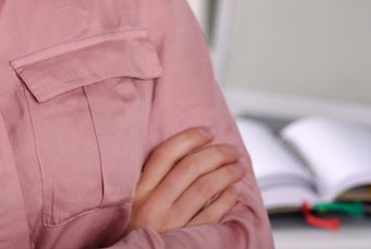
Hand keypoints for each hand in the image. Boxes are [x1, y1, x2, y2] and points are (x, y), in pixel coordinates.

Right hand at [123, 126, 245, 234]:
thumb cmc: (134, 231)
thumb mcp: (132, 203)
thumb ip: (151, 181)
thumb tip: (187, 154)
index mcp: (138, 191)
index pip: (165, 154)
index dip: (189, 138)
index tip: (208, 131)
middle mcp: (152, 205)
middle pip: (190, 168)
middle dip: (216, 154)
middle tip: (232, 150)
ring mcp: (170, 224)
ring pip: (204, 189)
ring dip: (226, 174)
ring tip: (238, 168)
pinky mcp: (185, 240)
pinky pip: (211, 216)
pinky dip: (226, 200)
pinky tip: (233, 192)